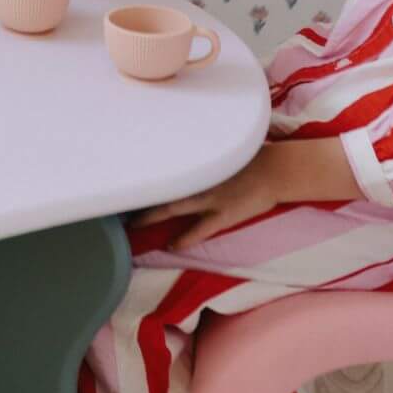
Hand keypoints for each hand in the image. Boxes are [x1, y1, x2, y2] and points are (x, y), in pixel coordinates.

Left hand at [132, 146, 283, 249]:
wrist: (276, 170)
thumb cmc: (250, 156)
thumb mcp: (220, 148)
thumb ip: (198, 151)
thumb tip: (178, 146)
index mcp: (197, 160)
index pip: (161, 164)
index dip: (142, 170)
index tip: (122, 172)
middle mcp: (198, 178)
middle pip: (160, 185)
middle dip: (138, 194)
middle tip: (116, 200)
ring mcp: (210, 197)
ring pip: (172, 207)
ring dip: (151, 216)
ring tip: (133, 225)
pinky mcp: (223, 215)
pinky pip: (198, 230)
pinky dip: (184, 238)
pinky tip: (171, 246)